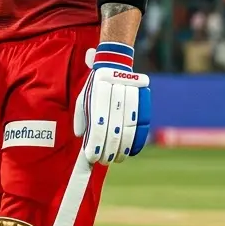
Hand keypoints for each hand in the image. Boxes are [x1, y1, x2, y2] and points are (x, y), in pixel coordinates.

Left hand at [73, 42, 150, 165]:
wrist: (115, 63)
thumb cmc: (95, 86)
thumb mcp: (83, 96)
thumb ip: (81, 116)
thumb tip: (81, 136)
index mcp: (98, 94)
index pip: (98, 125)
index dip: (96, 143)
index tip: (92, 157)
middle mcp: (115, 96)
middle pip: (114, 129)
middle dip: (109, 149)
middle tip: (104, 162)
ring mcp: (131, 97)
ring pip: (129, 129)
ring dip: (123, 147)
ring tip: (117, 159)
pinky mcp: (143, 100)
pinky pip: (143, 124)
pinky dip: (137, 140)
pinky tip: (131, 152)